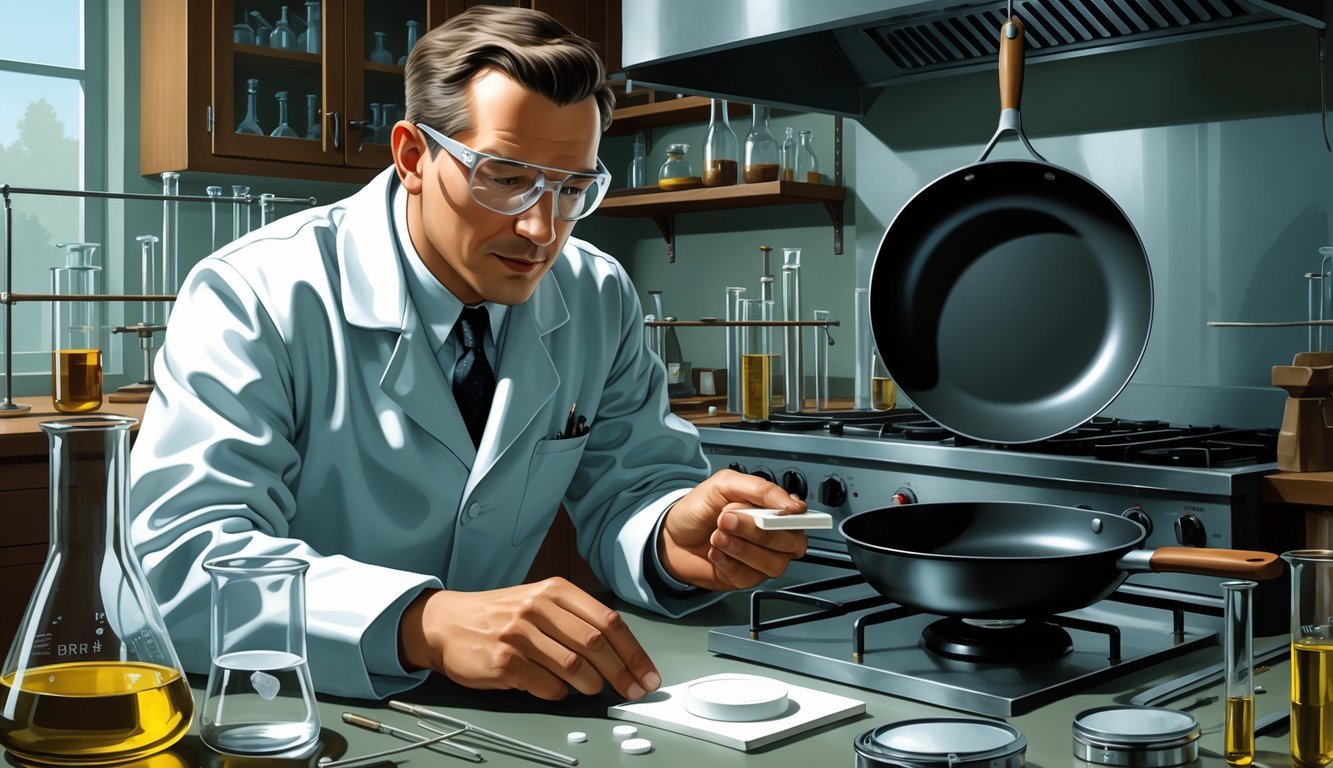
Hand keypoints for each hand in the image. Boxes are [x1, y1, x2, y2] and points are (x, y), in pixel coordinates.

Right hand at [397, 578, 660, 701]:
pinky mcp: (504, 661)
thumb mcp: (539, 602)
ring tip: (593, 690)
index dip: (633, 651)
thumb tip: (620, 654)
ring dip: (592, 685)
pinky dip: (558, 693)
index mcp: (555, 590)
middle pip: (596, 644)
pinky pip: (546, 685)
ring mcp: (520, 634)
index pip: (607, 621)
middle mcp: (538, 607)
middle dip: (622, 672)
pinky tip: (555, 689)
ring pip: (574, 667)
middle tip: (633, 691)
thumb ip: (576, 621)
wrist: (447, 623)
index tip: (647, 674)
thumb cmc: (500, 616)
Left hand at [658, 469, 808, 590]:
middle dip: (757, 532)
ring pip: (773, 564)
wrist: (671, 535)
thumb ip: (760, 489)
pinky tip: (716, 552)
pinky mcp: (744, 579)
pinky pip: (749, 577)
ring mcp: (759, 560)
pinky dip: (728, 563)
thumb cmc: (698, 509)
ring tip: (718, 535)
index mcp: (772, 512)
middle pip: (790, 544)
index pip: (800, 520)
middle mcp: (771, 537)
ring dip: (741, 549)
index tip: (778, 515)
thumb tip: (791, 503)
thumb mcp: (724, 484)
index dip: (794, 520)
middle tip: (728, 520)